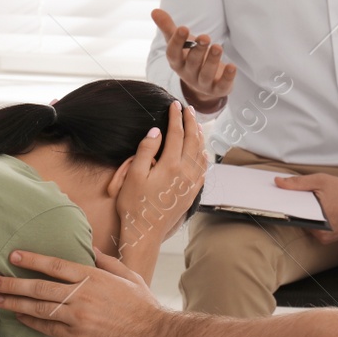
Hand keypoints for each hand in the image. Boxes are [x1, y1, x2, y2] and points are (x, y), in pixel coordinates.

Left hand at [0, 247, 165, 336]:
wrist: (153, 336)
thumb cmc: (142, 306)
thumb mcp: (128, 276)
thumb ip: (106, 262)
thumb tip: (89, 248)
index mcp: (93, 276)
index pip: (54, 264)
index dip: (31, 259)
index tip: (13, 255)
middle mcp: (82, 295)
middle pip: (39, 286)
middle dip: (12, 282)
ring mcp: (78, 318)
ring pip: (38, 308)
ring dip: (14, 302)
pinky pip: (47, 328)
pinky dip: (30, 322)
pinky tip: (18, 317)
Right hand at [116, 101, 208, 258]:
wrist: (145, 231)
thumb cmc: (135, 204)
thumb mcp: (134, 175)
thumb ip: (146, 150)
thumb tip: (156, 132)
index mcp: (170, 165)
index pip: (176, 133)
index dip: (175, 117)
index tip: (174, 105)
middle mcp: (185, 172)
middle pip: (192, 140)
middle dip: (191, 122)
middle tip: (188, 109)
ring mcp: (191, 183)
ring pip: (201, 153)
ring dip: (199, 136)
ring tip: (196, 125)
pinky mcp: (192, 193)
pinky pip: (203, 169)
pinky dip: (203, 155)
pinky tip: (200, 151)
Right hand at [152, 8, 235, 112]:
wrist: (205, 82)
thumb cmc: (190, 58)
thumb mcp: (180, 43)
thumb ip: (168, 28)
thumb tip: (155, 11)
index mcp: (177, 62)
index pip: (173, 53)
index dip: (177, 42)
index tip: (183, 28)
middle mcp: (188, 74)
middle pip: (192, 63)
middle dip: (198, 50)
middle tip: (205, 37)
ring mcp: (202, 83)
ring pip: (206, 74)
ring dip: (212, 61)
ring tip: (218, 47)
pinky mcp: (218, 89)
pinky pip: (222, 86)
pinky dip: (227, 77)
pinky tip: (232, 66)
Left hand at [272, 172, 337, 244]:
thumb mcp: (321, 181)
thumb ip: (298, 183)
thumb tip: (278, 183)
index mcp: (316, 221)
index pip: (292, 217)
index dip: (283, 208)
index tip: (274, 202)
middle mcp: (320, 234)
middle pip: (299, 222)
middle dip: (296, 210)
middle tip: (294, 199)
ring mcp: (325, 238)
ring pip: (307, 226)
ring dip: (306, 216)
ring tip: (309, 204)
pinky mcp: (330, 239)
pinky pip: (316, 230)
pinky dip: (314, 221)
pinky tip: (318, 210)